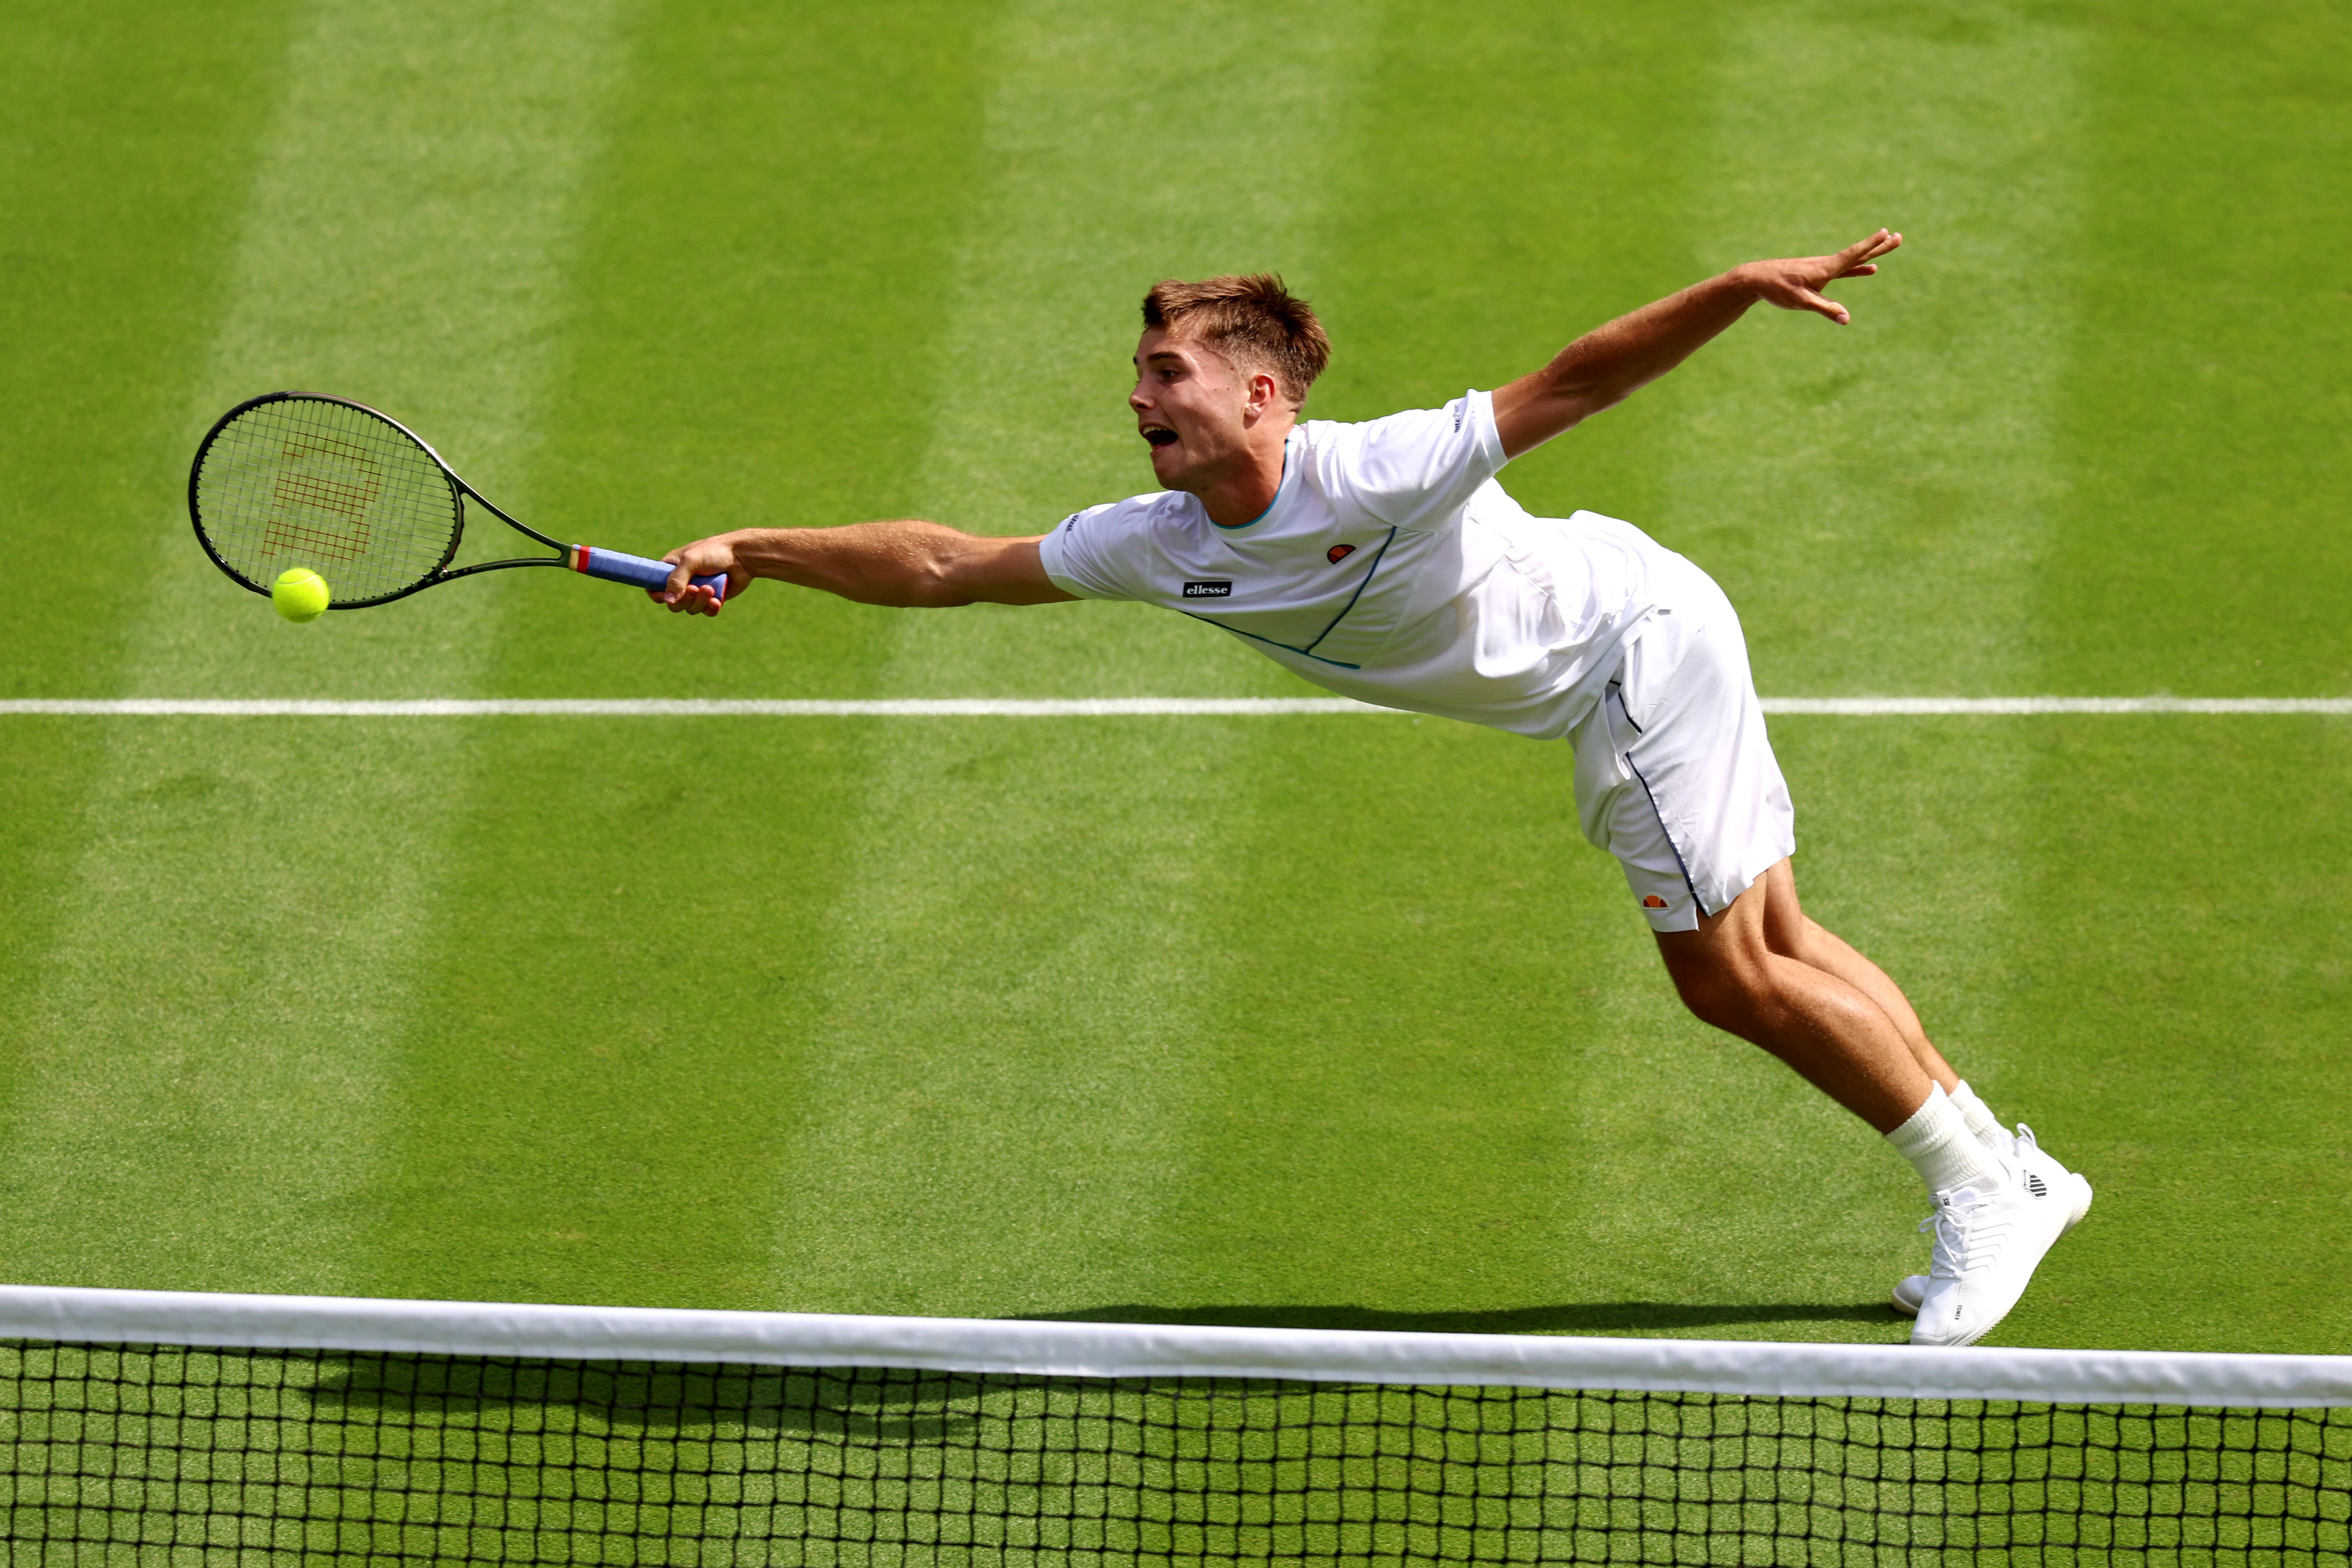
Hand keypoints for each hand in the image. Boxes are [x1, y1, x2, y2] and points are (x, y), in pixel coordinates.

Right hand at [652, 533, 748, 615]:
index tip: (666, 596)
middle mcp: (683, 581)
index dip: (658, 595)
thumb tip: (668, 601)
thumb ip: (677, 580)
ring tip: (711, 589)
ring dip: (700, 602)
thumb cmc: (714, 552)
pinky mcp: (712, 599)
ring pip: (690, 609)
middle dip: (684, 600)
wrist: (742, 556)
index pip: (654, 587)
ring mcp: (697, 591)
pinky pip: (706, 612)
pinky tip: (718, 600)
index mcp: (671, 568)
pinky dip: (710, 608)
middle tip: (696, 589)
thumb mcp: (691, 561)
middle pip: (673, 604)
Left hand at [1732, 229, 1901, 324]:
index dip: (1870, 246)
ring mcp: (1823, 267)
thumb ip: (1825, 308)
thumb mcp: (1801, 302)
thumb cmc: (1778, 290)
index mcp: (1825, 268)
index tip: (1887, 233)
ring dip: (1871, 254)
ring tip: (1888, 246)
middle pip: (1858, 254)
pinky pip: (1843, 270)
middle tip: (1899, 237)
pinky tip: (1869, 270)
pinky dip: (1857, 269)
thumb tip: (1846, 319)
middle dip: (1878, 247)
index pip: (1853, 255)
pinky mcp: (1818, 273)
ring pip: (1852, 260)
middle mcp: (1826, 264)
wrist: (1757, 278)